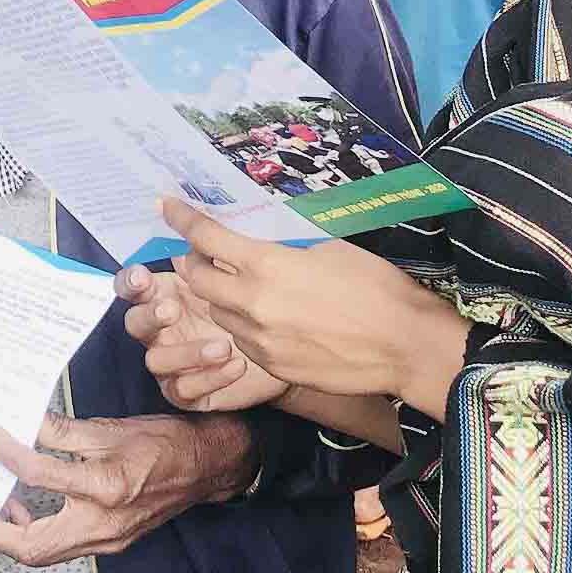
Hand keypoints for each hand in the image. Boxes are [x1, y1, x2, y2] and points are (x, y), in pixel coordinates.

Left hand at [0, 413, 257, 566]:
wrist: (205, 467)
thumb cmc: (163, 443)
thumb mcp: (110, 427)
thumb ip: (61, 429)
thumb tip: (23, 423)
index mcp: (105, 486)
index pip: (39, 475)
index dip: (8, 453)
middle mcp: (103, 523)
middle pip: (32, 547)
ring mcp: (106, 539)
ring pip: (45, 553)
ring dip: (14, 535)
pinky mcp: (109, 542)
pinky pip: (63, 546)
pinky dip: (39, 533)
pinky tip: (30, 508)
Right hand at [117, 264, 290, 412]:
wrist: (274, 350)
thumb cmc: (242, 310)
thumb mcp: (229, 282)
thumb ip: (206, 266)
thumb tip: (186, 249)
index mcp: (162, 297)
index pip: (133, 288)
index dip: (130, 283)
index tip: (142, 277)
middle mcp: (158, 331)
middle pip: (135, 324)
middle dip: (149, 316)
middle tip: (172, 310)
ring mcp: (169, 363)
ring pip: (156, 361)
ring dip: (187, 353)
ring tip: (223, 346)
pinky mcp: (186, 393)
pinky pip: (186, 389)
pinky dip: (210, 378)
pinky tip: (237, 365)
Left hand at [161, 199, 466, 414]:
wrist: (405, 346)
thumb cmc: (377, 288)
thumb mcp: (330, 247)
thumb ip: (285, 244)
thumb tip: (260, 235)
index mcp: (268, 266)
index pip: (206, 238)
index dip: (182, 219)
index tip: (167, 207)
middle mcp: (254, 304)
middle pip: (197, 280)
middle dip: (192, 262)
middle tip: (199, 253)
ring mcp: (259, 340)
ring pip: (217, 313)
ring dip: (219, 296)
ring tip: (237, 286)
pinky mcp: (271, 365)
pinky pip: (242, 339)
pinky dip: (244, 324)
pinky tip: (268, 318)